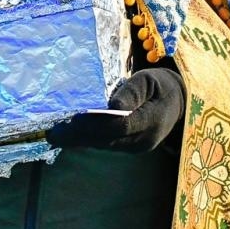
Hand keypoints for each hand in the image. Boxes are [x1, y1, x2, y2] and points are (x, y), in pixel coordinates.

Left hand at [48, 68, 184, 153]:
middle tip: (52, 133)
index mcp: (152, 120)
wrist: (177, 103)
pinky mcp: (129, 148)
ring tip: (55, 133)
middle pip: (106, 139)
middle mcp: (144, 140)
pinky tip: (70, 134)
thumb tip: (112, 105)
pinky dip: (88, 138)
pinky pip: (106, 144)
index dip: (94, 124)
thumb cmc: (160, 86)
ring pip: (104, 144)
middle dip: (78, 136)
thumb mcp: (149, 80)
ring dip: (80, 140)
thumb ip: (132, 91)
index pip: (120, 126)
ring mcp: (137, 147)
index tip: (72, 120)